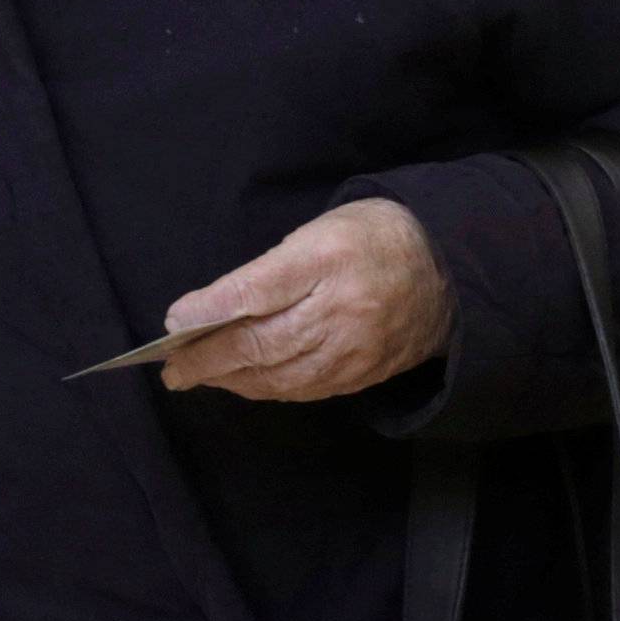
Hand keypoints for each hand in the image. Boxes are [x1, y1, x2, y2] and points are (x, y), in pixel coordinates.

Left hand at [160, 199, 453, 401]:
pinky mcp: (361, 375)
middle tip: (172, 368)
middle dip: (209, 359)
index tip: (172, 322)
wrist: (447, 272)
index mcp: (330, 258)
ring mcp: (354, 349)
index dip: (211, 310)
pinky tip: (240, 382)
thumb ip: (266, 270)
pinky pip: (302, 389)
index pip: (258, 290)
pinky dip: (264, 388)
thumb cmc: (372, 239)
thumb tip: (209, 308)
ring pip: (278, 375)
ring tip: (195, 376)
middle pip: (262, 343)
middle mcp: (342, 310)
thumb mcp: (320, 231)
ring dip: (230, 379)